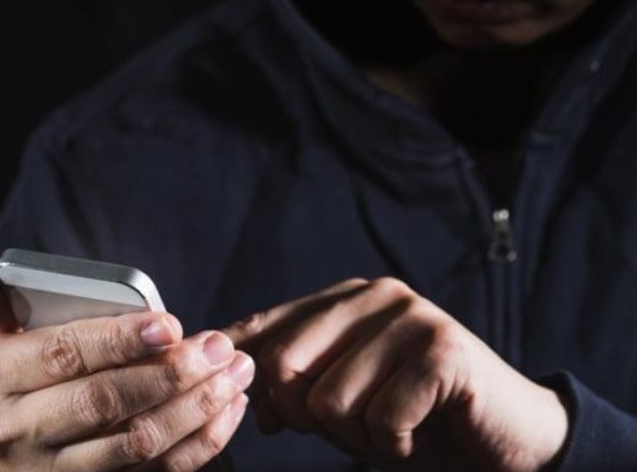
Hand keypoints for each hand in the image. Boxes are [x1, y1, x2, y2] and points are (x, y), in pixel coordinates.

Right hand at [0, 259, 253, 471]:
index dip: (120, 340)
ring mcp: (58, 469)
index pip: (65, 354)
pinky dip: (202, 442)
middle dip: (172, 374)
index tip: (170, 325)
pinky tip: (229, 407)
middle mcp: (21, 429)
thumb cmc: (14, 374)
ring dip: (198, 406)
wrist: (10, 443)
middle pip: (106, 403)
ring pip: (138, 442)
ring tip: (236, 371)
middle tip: (220, 347)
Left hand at [223, 278, 567, 471]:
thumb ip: (294, 386)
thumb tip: (238, 387)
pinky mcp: (443, 350)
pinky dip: (396, 446)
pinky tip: (422, 433)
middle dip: (305, 416)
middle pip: (283, 364)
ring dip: (359, 437)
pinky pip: (382, 419)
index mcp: (343, 298)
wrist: (504, 438)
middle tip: (350, 427)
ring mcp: (410, 317)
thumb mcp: (343, 399)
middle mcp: (374, 295)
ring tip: (395, 427)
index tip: (250, 411)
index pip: (264, 326)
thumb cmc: (414, 416)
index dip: (243, 373)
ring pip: (329, 400)